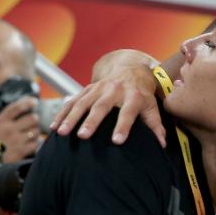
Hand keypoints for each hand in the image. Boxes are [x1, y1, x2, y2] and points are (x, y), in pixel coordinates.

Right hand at [0, 97, 40, 161]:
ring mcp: (16, 140)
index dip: (28, 103)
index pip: (17, 107)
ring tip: (30, 134)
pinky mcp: (21, 151)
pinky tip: (31, 144)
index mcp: (1, 121)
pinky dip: (35, 144)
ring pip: (36, 131)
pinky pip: (35, 144)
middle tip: (33, 123)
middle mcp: (9, 129)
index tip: (34, 102)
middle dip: (34, 120)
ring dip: (35, 132)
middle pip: (32, 118)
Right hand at [50, 66, 165, 146]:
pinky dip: (62, 113)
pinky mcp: (87, 89)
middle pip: (101, 106)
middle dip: (91, 121)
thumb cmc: (142, 94)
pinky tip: (54, 127)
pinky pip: (72, 101)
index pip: (128, 112)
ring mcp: (98, 88)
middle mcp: (114, 90)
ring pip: (82, 102)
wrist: (130, 69)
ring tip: (62, 133)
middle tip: (83, 136)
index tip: (117, 141)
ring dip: (71, 117)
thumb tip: (161, 145)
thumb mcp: (152, 106)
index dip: (123, 126)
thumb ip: (155, 125)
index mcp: (133, 96)